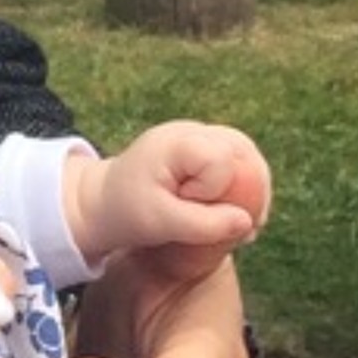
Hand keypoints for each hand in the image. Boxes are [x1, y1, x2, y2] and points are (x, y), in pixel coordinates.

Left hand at [74, 121, 270, 273]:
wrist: (103, 202)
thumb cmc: (126, 212)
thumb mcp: (160, 223)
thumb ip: (203, 224)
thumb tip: (248, 222)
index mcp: (176, 143)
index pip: (220, 161)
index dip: (213, 190)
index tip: (187, 204)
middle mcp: (191, 131)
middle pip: (243, 150)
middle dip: (251, 188)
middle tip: (246, 226)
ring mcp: (200, 136)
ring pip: (247, 153)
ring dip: (254, 188)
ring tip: (248, 223)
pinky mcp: (204, 148)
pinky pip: (240, 160)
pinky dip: (246, 185)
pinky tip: (241, 213)